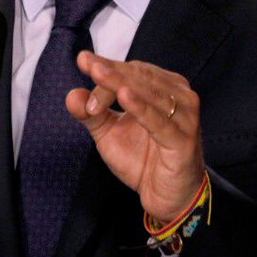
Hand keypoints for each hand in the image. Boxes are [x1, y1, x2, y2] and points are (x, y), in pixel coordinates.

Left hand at [66, 51, 205, 220]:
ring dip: (120, 85)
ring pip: (149, 94)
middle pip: (140, 78)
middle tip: (89, 68)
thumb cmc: (142, 159)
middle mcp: (179, 97)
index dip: (107, 65)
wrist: (165, 196)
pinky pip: (160, 122)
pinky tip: (124, 97)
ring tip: (98, 75)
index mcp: (163, 88)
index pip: (132, 71)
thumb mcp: (109, 133)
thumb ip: (91, 112)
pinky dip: (141, 108)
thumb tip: (71, 94)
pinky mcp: (183, 140)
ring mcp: (184, 118)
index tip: (83, 60)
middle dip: (111, 74)